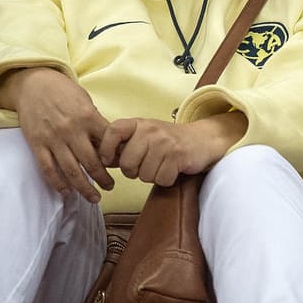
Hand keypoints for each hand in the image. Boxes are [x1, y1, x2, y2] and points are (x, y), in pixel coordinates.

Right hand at [0, 67, 113, 201]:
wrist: (33, 83)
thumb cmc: (63, 91)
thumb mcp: (85, 101)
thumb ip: (96, 122)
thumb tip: (108, 145)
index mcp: (87, 116)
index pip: (107, 144)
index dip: (116, 159)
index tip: (121, 167)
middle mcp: (71, 130)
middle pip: (91, 163)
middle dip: (103, 179)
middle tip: (110, 187)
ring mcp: (53, 139)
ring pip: (71, 171)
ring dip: (84, 187)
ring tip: (94, 197)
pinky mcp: (37, 144)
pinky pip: (48, 169)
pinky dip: (58, 183)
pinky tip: (67, 192)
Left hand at [98, 111, 245, 186]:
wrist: (201, 139)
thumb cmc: (168, 141)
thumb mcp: (144, 136)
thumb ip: (124, 145)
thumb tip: (101, 160)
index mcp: (138, 123)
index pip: (112, 131)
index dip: (105, 149)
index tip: (109, 160)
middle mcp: (150, 130)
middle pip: (127, 163)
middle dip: (134, 171)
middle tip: (145, 165)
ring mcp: (165, 142)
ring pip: (144, 175)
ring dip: (152, 176)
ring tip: (161, 165)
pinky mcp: (178, 156)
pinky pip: (161, 179)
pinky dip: (166, 179)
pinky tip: (171, 169)